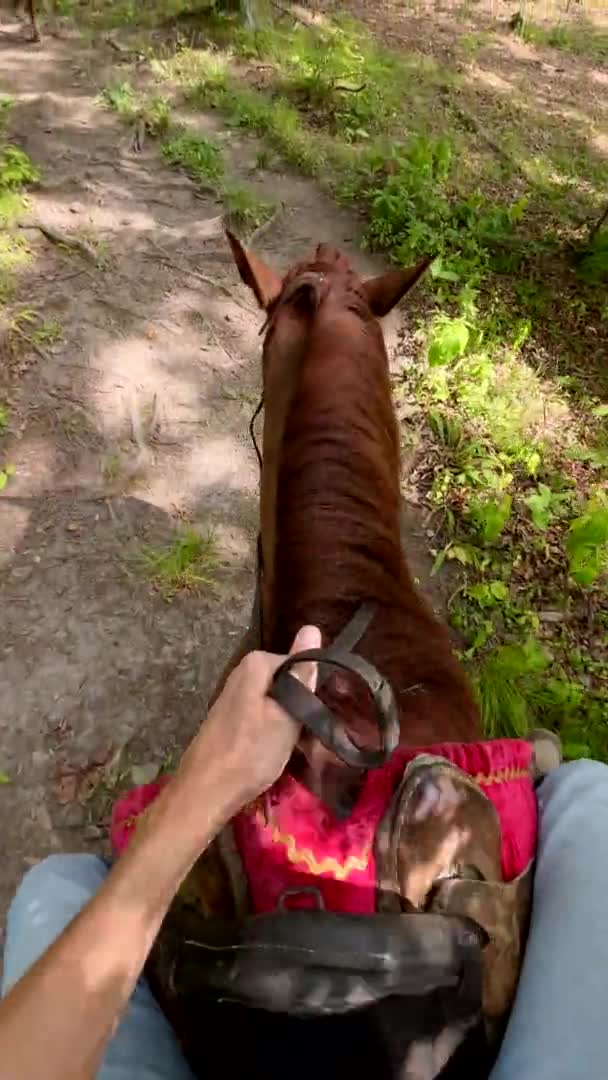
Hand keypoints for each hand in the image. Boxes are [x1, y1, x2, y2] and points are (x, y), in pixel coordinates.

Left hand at [177, 625, 321, 813]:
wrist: (206, 791)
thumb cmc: (250, 753)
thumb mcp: (286, 713)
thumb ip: (301, 673)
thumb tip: (312, 627)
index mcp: (257, 664)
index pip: (303, 666)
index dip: (316, 692)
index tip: (323, 718)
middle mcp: (244, 672)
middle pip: (290, 683)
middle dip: (305, 709)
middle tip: (314, 739)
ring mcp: (237, 695)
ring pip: (281, 703)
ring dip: (293, 724)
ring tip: (302, 750)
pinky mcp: (234, 717)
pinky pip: (267, 717)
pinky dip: (277, 733)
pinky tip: (280, 753)